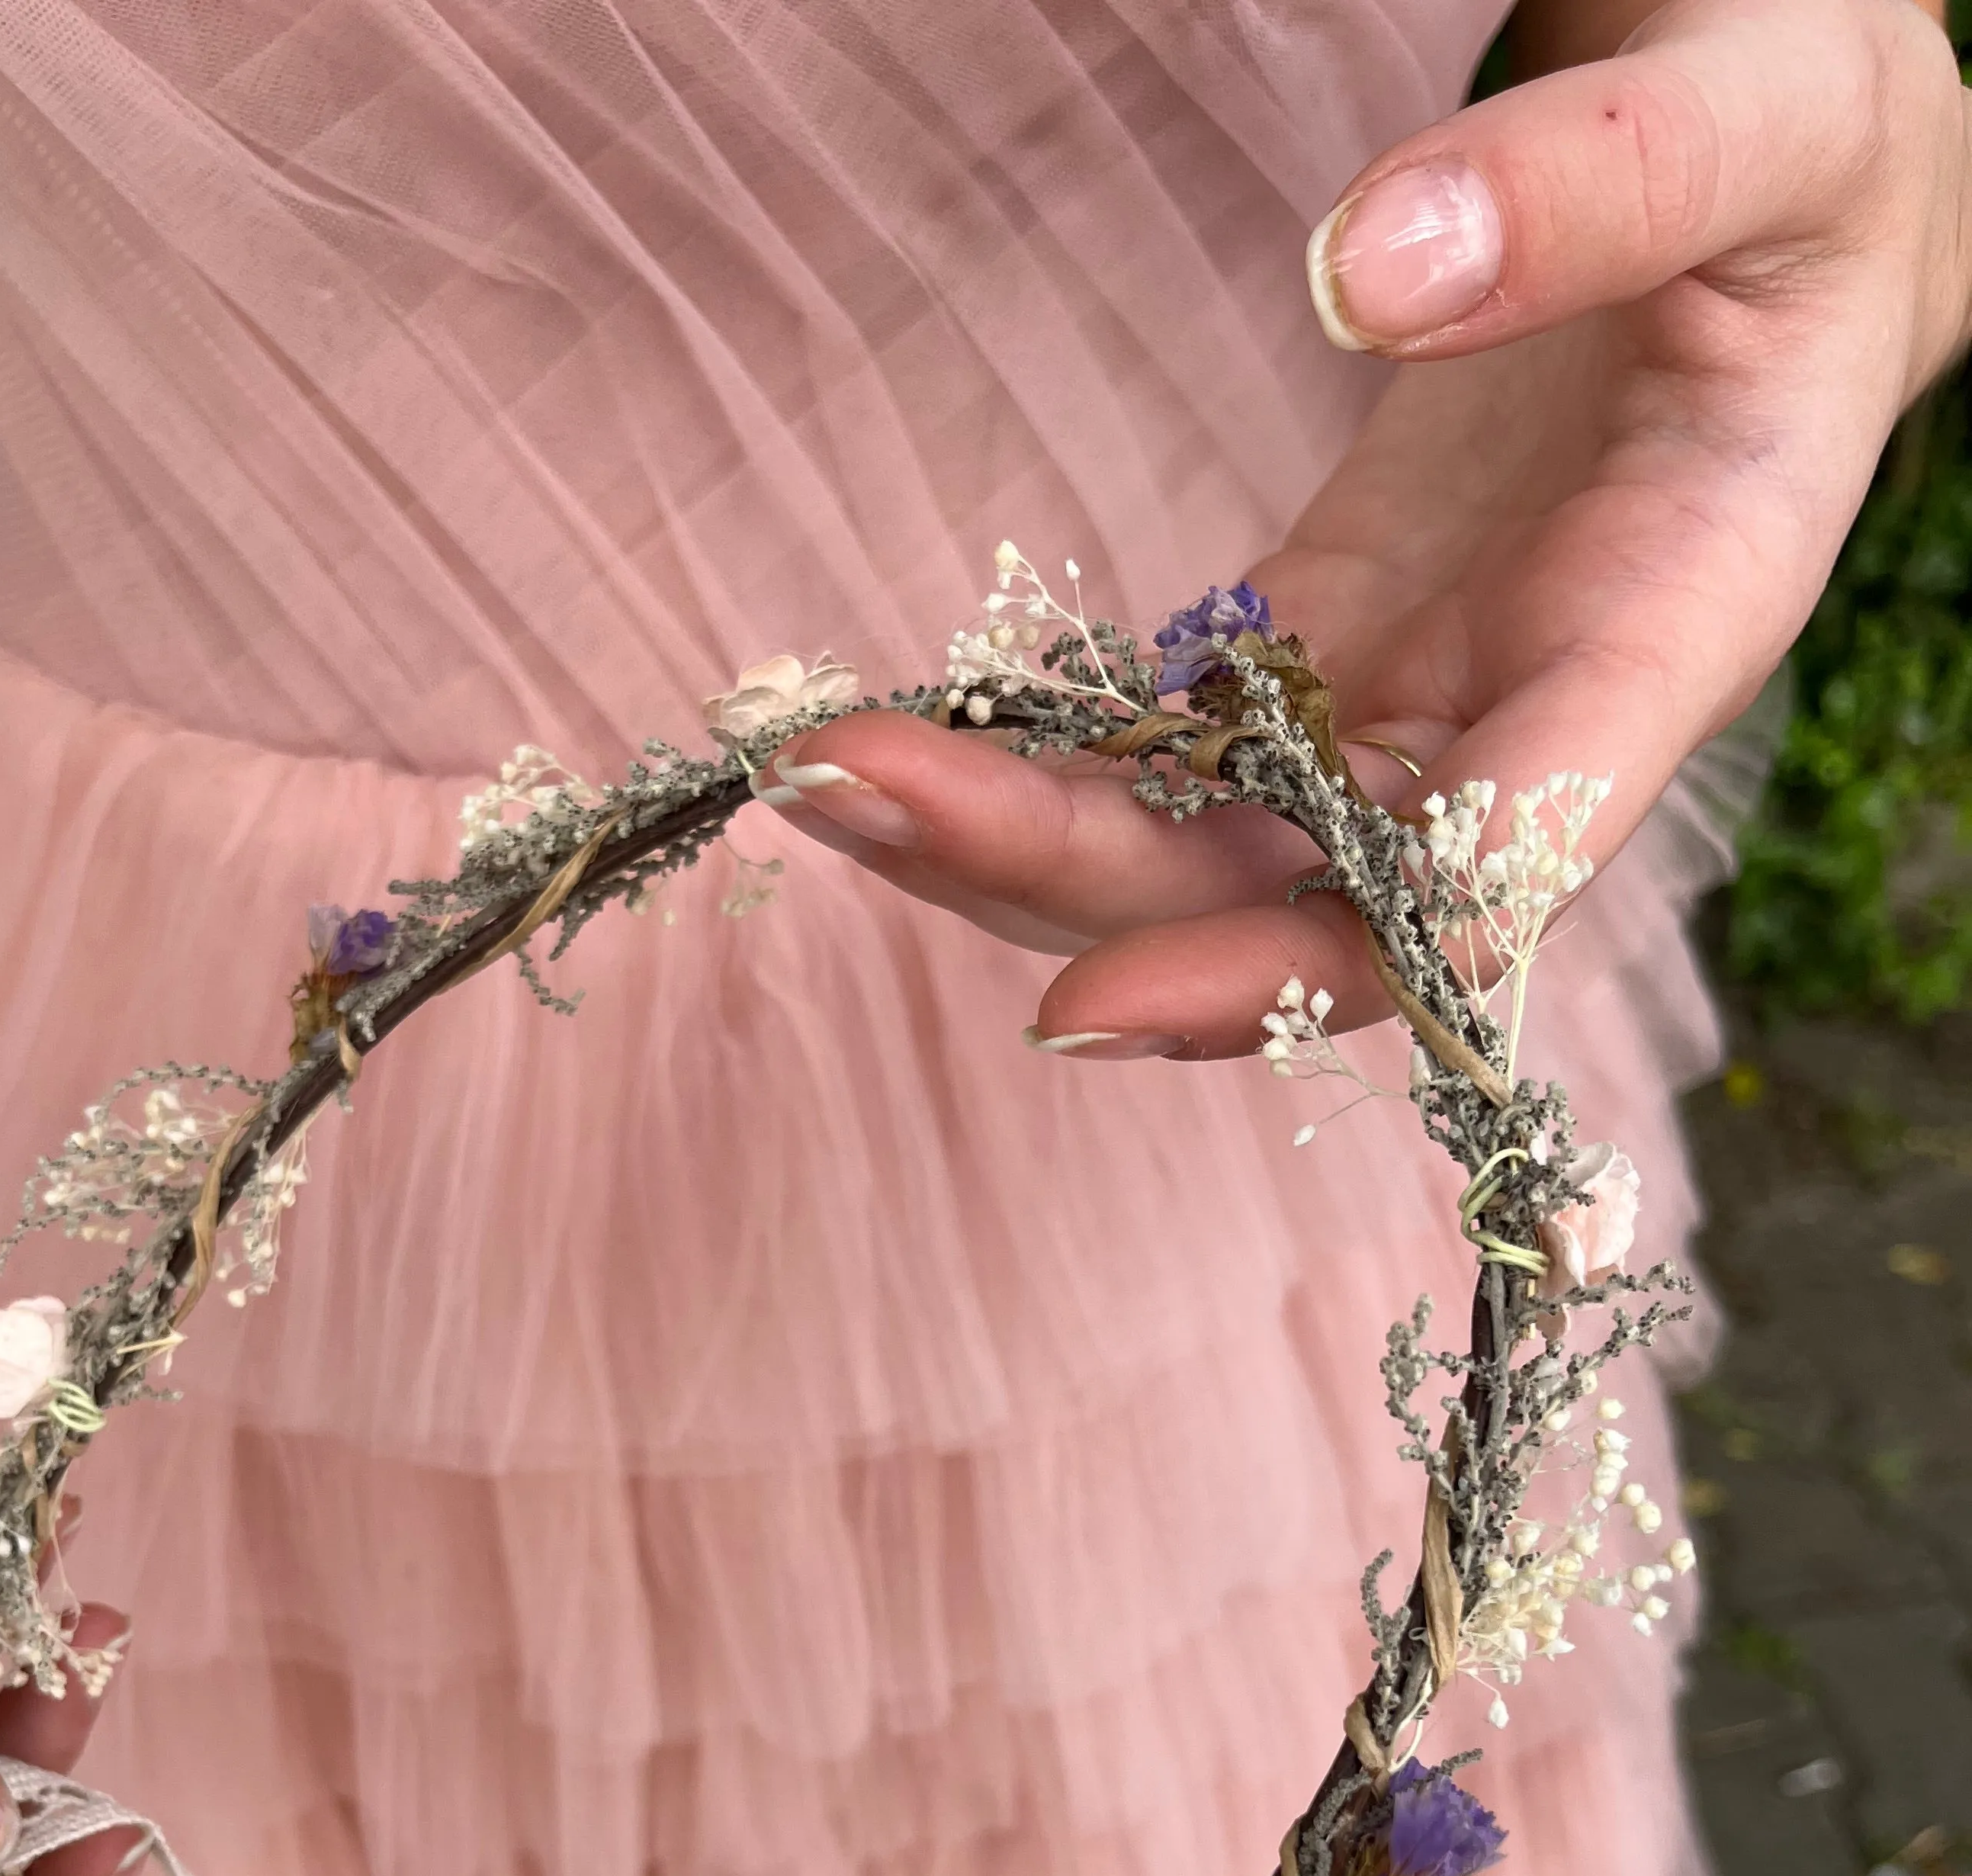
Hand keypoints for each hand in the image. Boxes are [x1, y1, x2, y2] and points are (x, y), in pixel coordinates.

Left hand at [762, 0, 1971, 1056]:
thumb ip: (1605, 186)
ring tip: (813, 770)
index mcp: (1673, 625)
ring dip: (1016, 838)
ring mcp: (1421, 698)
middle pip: (1292, 889)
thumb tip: (1372, 271)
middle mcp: (1532, 717)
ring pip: (1212, 847)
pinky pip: (1182, 755)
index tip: (1091, 1006)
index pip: (1487, 875)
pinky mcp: (1336, 646)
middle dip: (1065, 882)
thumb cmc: (1817, 146)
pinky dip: (1047, 762)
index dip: (1300, 969)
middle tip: (840, 794)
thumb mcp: (1767, 114)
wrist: (1796, 185)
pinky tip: (898, 740)